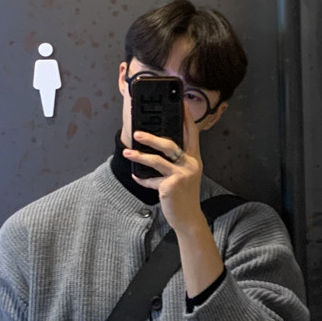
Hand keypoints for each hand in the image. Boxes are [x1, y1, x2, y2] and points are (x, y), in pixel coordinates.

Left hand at [123, 104, 204, 234]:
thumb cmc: (183, 195)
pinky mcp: (170, 186)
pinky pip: (151, 179)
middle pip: (169, 144)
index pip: (191, 133)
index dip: (186, 117)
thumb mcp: (184, 175)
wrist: (188, 218)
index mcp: (194, 159)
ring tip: (127, 153)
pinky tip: (137, 177)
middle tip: (137, 132)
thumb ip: (176, 162)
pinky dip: (142, 179)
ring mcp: (181, 175)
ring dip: (139, 156)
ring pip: (157, 160)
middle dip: (151, 138)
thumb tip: (156, 149)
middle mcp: (190, 164)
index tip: (181, 103)